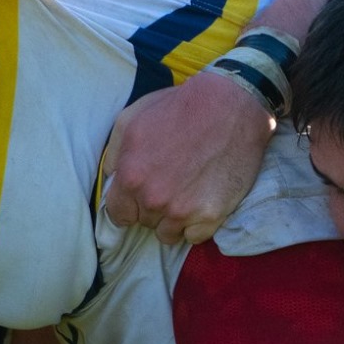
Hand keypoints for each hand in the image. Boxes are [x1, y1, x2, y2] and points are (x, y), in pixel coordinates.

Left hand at [102, 71, 276, 244]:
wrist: (231, 106)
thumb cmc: (180, 108)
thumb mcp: (131, 118)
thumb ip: (115, 153)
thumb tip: (112, 178)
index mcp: (130, 176)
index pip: (118, 215)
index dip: (129, 206)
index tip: (140, 198)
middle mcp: (154, 198)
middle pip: (144, 222)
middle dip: (153, 208)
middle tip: (172, 184)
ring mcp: (183, 210)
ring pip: (168, 235)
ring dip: (174, 219)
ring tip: (187, 194)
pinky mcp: (211, 215)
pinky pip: (195, 237)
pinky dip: (198, 224)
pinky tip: (203, 201)